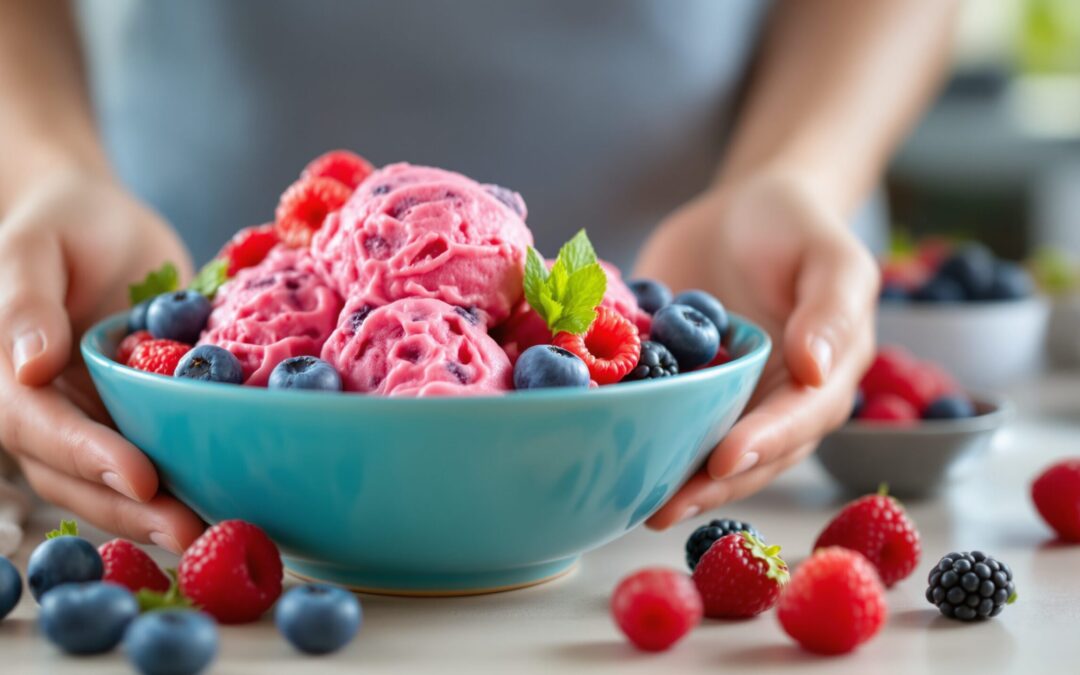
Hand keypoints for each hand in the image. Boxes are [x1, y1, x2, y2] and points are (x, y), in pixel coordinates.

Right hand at [0, 168, 203, 551]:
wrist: (103, 219)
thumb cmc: (64, 220)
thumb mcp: (36, 245)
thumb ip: (27, 301)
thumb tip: (30, 363)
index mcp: (8, 373)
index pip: (38, 426)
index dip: (86, 456)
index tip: (139, 476)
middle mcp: (45, 408)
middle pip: (73, 474)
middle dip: (128, 507)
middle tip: (188, 529)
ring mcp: (89, 417)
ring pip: (109, 481)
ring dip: (155, 511)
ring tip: (212, 530)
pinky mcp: (133, 414)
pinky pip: (152, 454)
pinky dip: (181, 482)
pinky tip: (225, 498)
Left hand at [635, 172, 878, 527]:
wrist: (742, 208)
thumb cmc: (798, 228)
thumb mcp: (831, 257)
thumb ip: (831, 311)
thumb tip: (815, 369)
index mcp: (820, 381)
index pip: (794, 423)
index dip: (761, 445)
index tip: (724, 460)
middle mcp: (772, 404)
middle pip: (747, 458)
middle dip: (707, 485)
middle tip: (664, 507)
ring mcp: (722, 399)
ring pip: (701, 450)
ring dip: (670, 478)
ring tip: (632, 502)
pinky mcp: (680, 385)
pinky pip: (663, 414)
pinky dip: (638, 431)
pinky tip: (603, 445)